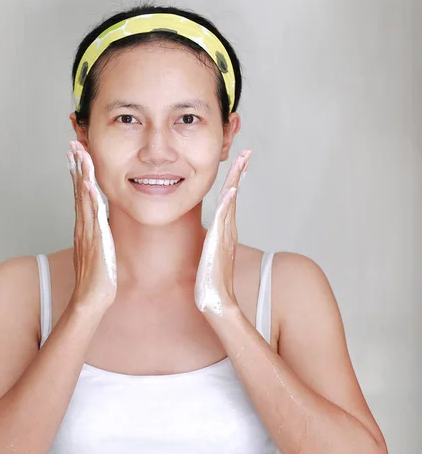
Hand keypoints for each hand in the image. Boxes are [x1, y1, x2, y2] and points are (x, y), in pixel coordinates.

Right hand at [67, 140, 116, 313]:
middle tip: (72, 144)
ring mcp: (87, 231)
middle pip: (78, 190)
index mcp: (85, 227)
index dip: (78, 174)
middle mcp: (83, 226)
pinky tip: (88, 183)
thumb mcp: (99, 251)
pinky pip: (92, 214)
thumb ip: (99, 237)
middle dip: (76, 166)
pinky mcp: (95, 239)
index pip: (80, 194)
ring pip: (83, 197)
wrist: (91, 299)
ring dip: (81, 174)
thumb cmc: (97, 279)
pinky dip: (89, 197)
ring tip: (79, 153)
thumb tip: (103, 227)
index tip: (75, 155)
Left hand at [194, 148, 251, 318]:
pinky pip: (224, 221)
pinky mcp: (218, 245)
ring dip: (236, 180)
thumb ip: (210, 245)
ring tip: (241, 160)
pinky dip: (228, 205)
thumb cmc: (209, 283)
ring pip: (230, 202)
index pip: (228, 199)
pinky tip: (230, 191)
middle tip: (246, 151)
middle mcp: (227, 231)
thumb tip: (207, 238)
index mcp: (224, 231)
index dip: (233, 179)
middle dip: (239, 172)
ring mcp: (225, 237)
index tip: (238, 162)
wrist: (215, 303)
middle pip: (233, 194)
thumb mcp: (208, 257)